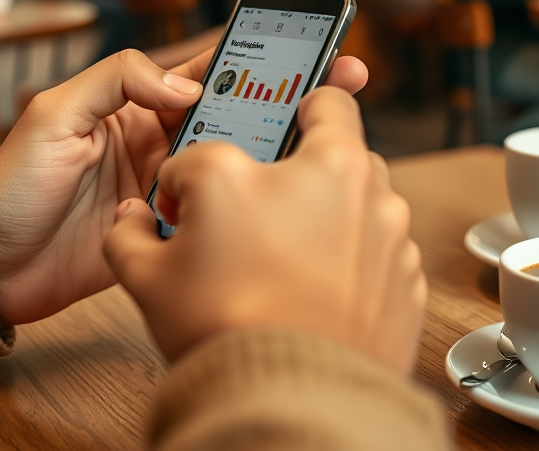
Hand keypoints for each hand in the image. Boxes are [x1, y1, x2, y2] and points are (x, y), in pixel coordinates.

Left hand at [0, 49, 368, 326]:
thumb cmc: (13, 187)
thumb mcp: (53, 113)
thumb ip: (117, 81)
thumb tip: (187, 87)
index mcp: (136, 104)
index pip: (207, 68)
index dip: (257, 52)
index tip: (302, 41)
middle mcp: (161, 140)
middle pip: (237, 110)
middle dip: (289, 93)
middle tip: (343, 78)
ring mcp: (170, 186)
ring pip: (236, 158)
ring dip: (278, 143)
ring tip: (326, 130)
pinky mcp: (172, 229)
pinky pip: (219, 209)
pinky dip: (250, 199)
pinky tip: (283, 189)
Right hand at [104, 87, 426, 375]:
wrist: (295, 404)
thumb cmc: (230, 330)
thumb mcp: (151, 276)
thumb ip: (131, 233)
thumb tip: (133, 223)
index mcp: (289, 161)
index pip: (233, 135)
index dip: (196, 169)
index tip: (189, 199)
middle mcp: (350, 178)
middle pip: (328, 134)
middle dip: (295, 156)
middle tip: (261, 199)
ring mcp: (389, 226)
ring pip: (361, 188)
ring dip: (331, 203)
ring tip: (290, 251)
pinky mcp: (406, 271)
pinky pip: (378, 245)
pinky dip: (353, 255)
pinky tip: (317, 290)